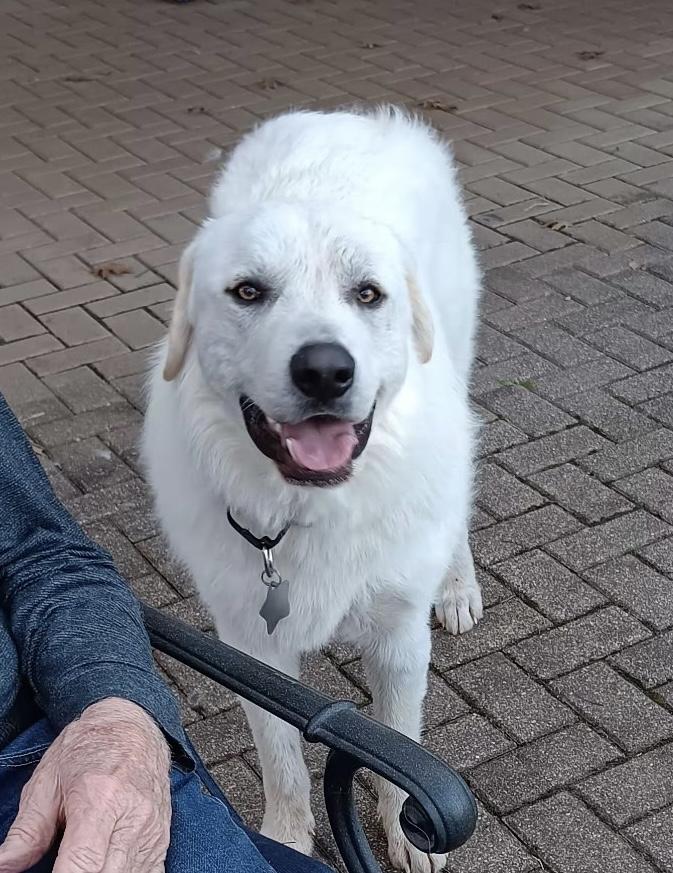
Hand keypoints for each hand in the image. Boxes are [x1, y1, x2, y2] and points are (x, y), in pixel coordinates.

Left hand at [0, 698, 171, 872]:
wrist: (136, 726)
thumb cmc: (89, 748)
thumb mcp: (47, 780)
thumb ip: (26, 831)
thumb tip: (4, 866)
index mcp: (99, 798)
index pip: (82, 865)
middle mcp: (132, 817)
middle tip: (59, 865)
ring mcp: (152, 831)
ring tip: (81, 863)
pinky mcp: (163, 839)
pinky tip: (106, 867)